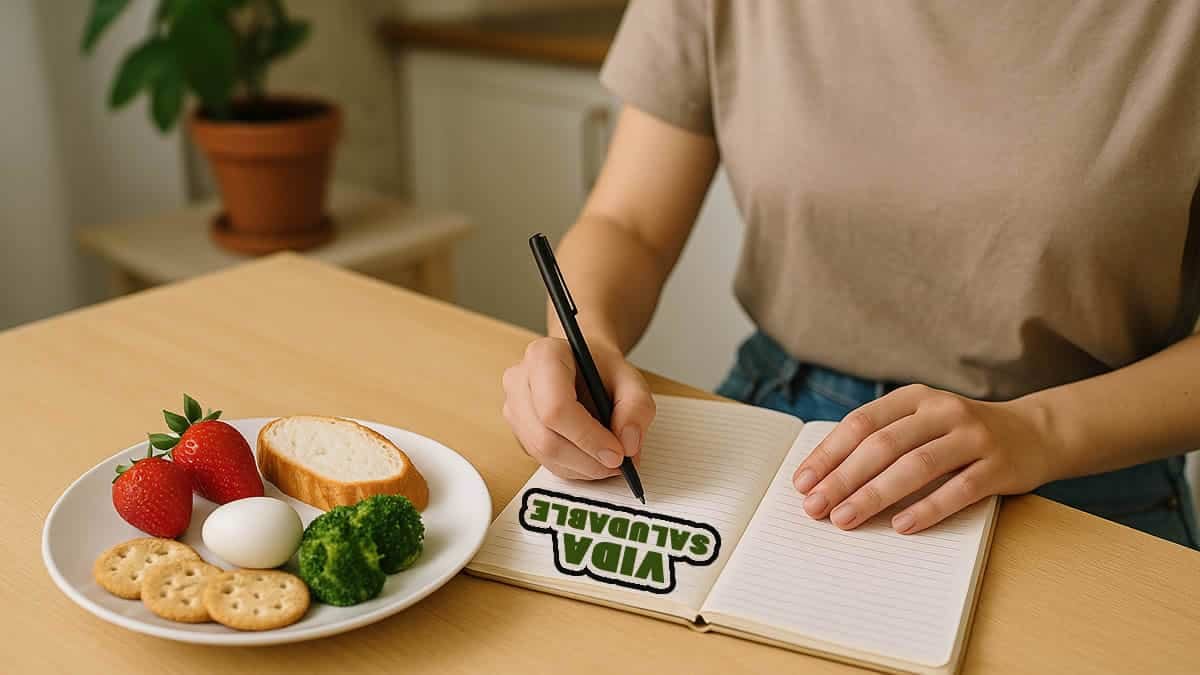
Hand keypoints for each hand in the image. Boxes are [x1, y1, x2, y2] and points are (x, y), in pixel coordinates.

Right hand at [502, 337, 654, 479]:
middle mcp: (519, 380)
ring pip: (543, 454)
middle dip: (586, 459)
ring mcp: (513, 407)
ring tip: (609, 461)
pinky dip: (572, 468)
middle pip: (546, 437)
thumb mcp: (632, 380)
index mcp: (544, 356)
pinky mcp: (518, 431)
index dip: (588, 437)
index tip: (617, 453)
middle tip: (618, 464)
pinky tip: (591, 457)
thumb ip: (637, 409)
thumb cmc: (602, 370)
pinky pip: (542, 460)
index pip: (556, 407)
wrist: (584, 366)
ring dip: (581, 467)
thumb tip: (628, 446)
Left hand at [791, 384, 1057, 533]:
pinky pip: (958, 489)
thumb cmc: (960, 435)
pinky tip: (900, 526)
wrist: (1035, 432)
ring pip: (916, 466)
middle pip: (883, 445)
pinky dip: (927, 508)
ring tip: (845, 519)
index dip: (829, 453)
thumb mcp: (922, 423)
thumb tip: (826, 478)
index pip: (861, 423)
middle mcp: (942, 410)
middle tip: (815, 507)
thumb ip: (883, 440)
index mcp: (914, 398)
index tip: (802, 482)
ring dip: (875, 495)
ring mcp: (973, 436)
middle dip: (843, 479)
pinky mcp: (998, 466)